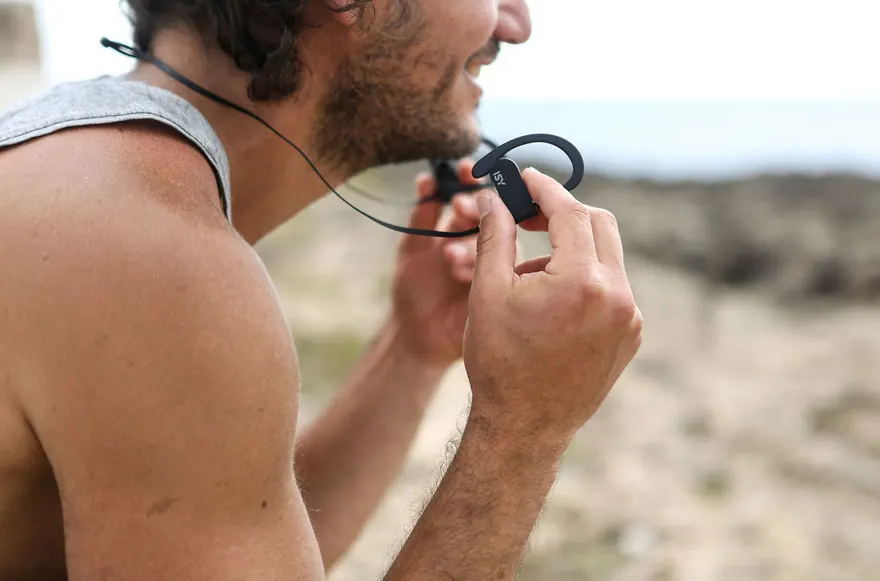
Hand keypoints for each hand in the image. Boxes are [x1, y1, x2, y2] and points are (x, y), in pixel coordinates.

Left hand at [391, 160, 521, 367]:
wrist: (417, 337)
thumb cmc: (414, 293)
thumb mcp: (411, 251)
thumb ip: (421, 218)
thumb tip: (428, 180)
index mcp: (462, 230)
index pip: (473, 195)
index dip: (471, 179)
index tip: (464, 168)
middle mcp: (482, 243)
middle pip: (489, 213)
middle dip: (475, 206)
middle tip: (460, 207)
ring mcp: (494, 265)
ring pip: (494, 241)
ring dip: (472, 242)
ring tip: (448, 255)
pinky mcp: (500, 289)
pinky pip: (497, 271)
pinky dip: (477, 268)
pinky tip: (458, 273)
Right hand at [463, 167, 642, 442]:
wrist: (525, 427)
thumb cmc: (499, 362)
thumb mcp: (487, 292)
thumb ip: (495, 235)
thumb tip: (495, 197)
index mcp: (582, 282)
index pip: (570, 212)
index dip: (545, 189)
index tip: (525, 178)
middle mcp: (617, 296)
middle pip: (598, 225)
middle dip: (562, 213)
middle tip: (527, 216)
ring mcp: (629, 318)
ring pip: (606, 257)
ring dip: (570, 249)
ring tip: (528, 274)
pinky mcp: (630, 336)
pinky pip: (611, 288)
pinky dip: (583, 279)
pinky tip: (549, 301)